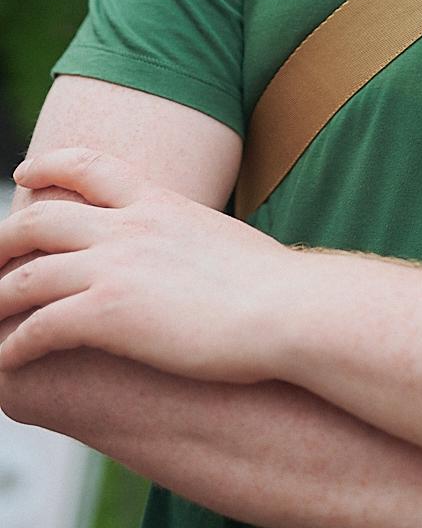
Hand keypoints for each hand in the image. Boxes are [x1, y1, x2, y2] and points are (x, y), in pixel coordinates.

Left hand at [0, 147, 297, 382]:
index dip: (51, 166)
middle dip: (3, 238)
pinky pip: (39, 327)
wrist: (286, 308)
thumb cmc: (273, 286)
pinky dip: (15, 346)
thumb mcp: (223, 240)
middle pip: (41, 218)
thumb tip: (191, 250)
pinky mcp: (107, 313)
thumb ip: (189, 238)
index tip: (25, 173)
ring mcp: (115, 266)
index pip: (90, 166)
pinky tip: (8, 361)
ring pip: (26, 275)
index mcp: (159, 202)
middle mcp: (129, 226)